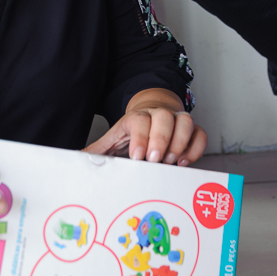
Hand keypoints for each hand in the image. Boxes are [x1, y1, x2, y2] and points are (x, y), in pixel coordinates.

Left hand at [85, 91, 207, 165]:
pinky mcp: (192, 129)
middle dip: (161, 139)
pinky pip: (200, 133)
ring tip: (171, 161)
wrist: (151, 114)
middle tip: (155, 160)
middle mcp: (158, 114)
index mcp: (137, 117)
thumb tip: (76, 160)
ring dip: (180, 142)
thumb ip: (98, 151)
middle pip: (165, 116)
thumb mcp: (113, 139)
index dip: (140, 138)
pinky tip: (185, 162)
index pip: (140, 121)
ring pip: (185, 121)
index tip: (138, 157)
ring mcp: (177, 120)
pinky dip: (196, 147)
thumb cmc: (132, 133)